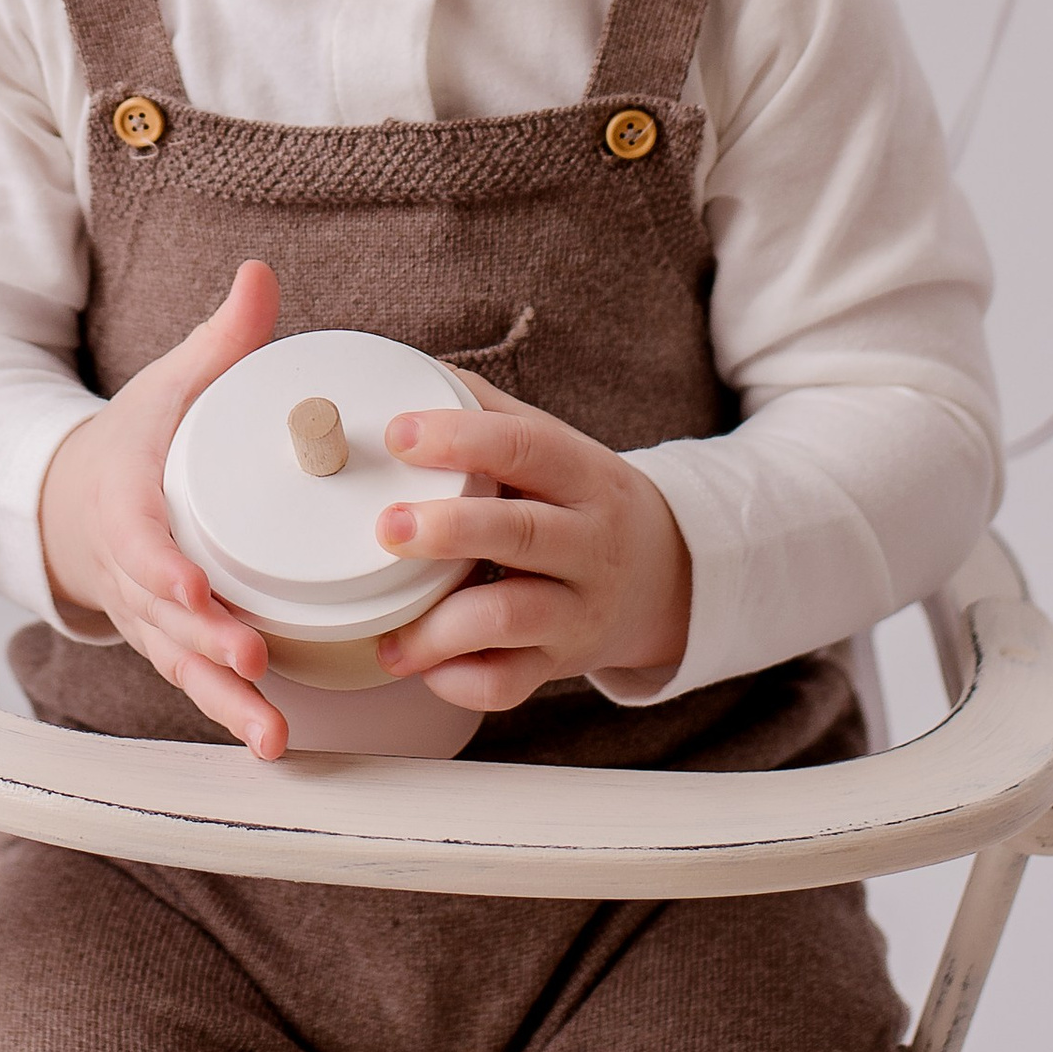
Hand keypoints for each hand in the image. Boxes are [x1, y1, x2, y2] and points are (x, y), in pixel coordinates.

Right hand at [37, 258, 289, 759]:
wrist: (75, 500)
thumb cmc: (136, 441)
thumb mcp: (170, 383)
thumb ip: (220, 339)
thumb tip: (260, 274)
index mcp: (128, 502)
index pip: (139, 538)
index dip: (162, 566)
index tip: (191, 585)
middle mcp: (133, 571)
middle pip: (164, 615)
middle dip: (206, 640)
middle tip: (251, 660)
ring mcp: (149, 616)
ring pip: (181, 663)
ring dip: (223, 698)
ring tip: (269, 732)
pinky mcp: (171, 642)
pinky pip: (196, 683)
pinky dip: (230, 715)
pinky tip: (274, 744)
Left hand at [371, 371, 691, 710]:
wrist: (667, 576)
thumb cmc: (581, 502)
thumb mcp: (556, 447)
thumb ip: (486, 410)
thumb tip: (404, 368)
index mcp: (583, 474)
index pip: (525, 446)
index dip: (460, 438)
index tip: (399, 434)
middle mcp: (588, 542)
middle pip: (519, 532)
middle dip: (448, 530)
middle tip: (386, 528)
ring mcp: (578, 608)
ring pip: (510, 617)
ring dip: (439, 627)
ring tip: (385, 632)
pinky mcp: (561, 664)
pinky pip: (508, 683)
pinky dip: (459, 680)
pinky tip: (425, 666)